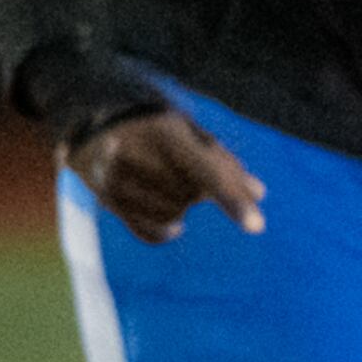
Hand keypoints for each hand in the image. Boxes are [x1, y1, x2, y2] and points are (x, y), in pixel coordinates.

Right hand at [69, 109, 267, 245]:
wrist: (101, 127)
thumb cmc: (163, 135)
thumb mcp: (196, 139)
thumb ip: (227, 165)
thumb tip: (259, 192)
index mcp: (167, 132)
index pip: (209, 172)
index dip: (233, 200)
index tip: (257, 228)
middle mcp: (135, 153)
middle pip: (189, 198)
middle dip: (194, 191)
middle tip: (179, 169)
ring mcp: (114, 178)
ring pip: (170, 218)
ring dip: (177, 209)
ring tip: (163, 183)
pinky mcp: (104, 199)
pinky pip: (151, 234)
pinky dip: (165, 230)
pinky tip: (171, 221)